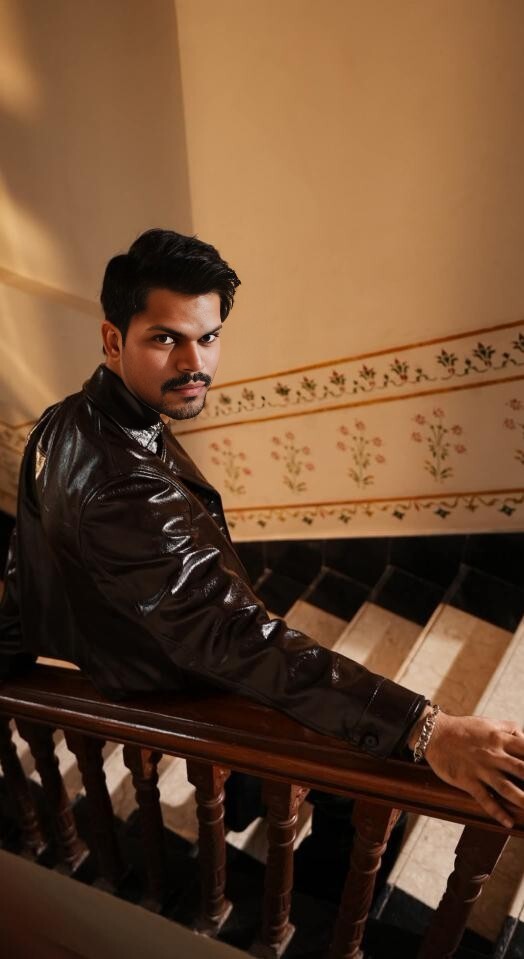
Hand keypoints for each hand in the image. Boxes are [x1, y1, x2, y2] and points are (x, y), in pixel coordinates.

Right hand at [412, 710, 523, 827]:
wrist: (435, 733)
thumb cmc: (464, 728)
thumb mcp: (489, 723)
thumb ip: (510, 729)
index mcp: (500, 739)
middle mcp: (493, 754)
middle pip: (521, 770)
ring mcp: (480, 769)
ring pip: (506, 787)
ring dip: (522, 800)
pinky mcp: (467, 780)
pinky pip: (484, 799)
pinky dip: (497, 812)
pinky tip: (508, 822)